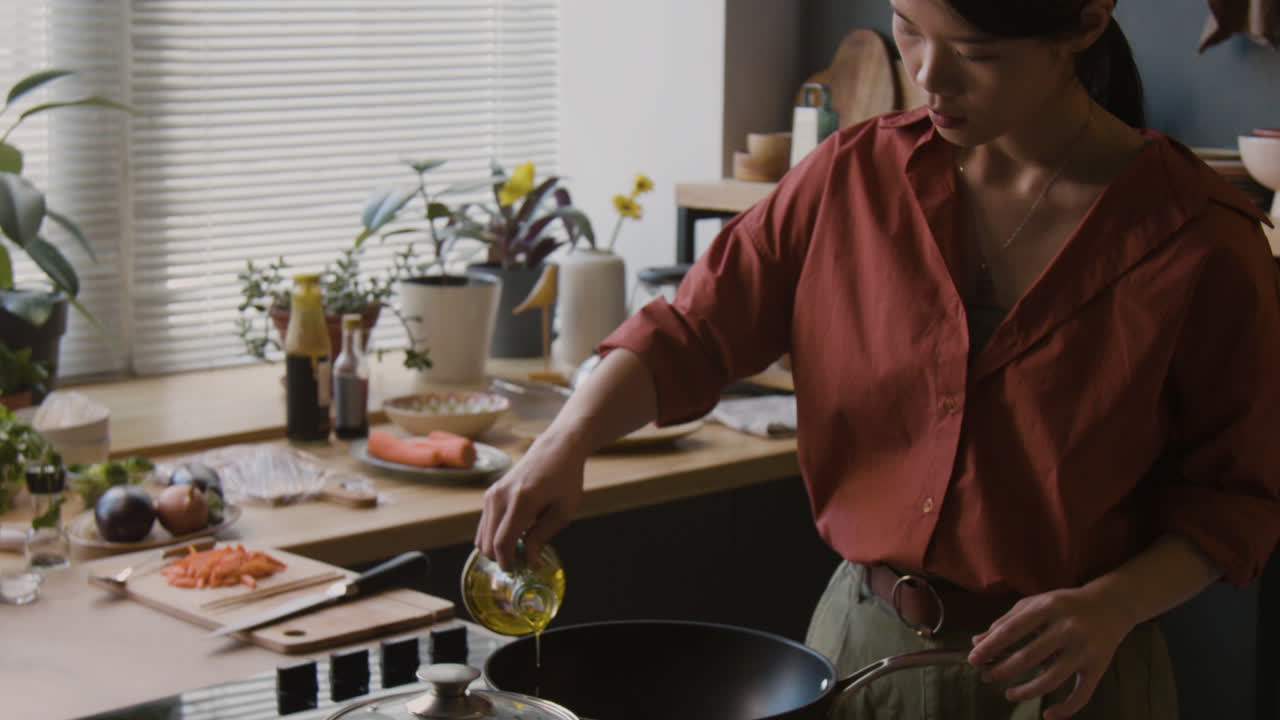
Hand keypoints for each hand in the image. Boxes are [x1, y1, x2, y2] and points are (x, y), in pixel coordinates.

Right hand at [474, 430, 586, 569]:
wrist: (555, 449)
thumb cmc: (565, 479)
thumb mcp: (563, 511)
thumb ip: (542, 537)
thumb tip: (530, 562)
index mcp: (522, 501)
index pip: (502, 542)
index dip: (507, 562)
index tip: (517, 571)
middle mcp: (500, 497)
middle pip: (487, 543)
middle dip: (501, 558)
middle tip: (521, 561)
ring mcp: (492, 494)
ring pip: (482, 536)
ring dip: (497, 547)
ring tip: (520, 546)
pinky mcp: (490, 493)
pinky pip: (485, 524)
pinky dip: (495, 535)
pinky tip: (515, 533)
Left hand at [967, 586, 1135, 719]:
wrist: (1111, 605)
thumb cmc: (1064, 604)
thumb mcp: (1035, 604)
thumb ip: (1006, 621)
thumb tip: (977, 642)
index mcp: (1047, 607)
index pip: (1011, 631)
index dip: (989, 647)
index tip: (973, 660)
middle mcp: (1068, 628)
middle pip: (1028, 657)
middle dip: (1002, 671)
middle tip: (986, 677)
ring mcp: (1084, 649)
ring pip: (1051, 679)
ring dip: (1026, 691)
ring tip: (1008, 694)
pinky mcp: (1098, 667)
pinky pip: (1082, 694)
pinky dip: (1065, 709)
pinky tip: (1047, 715)